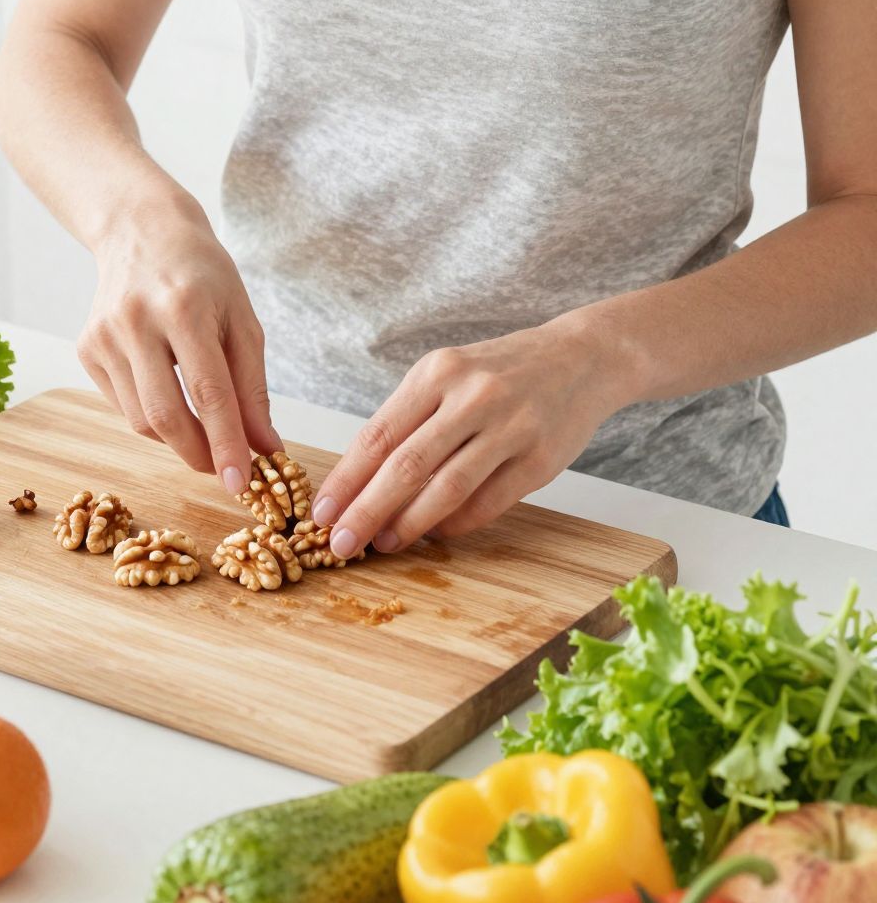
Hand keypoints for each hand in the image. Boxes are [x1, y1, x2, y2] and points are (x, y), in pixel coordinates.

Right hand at [77, 181, 281, 493]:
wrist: (141, 230)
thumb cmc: (203, 274)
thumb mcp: (242, 319)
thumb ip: (252, 387)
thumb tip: (264, 448)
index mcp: (184, 308)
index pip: (208, 392)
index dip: (226, 444)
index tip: (242, 484)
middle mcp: (137, 321)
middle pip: (166, 416)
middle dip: (199, 455)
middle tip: (226, 471)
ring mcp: (104, 336)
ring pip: (141, 419)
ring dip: (177, 438)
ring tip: (203, 426)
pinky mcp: (87, 348)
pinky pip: (123, 406)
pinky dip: (152, 415)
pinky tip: (168, 390)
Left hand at [308, 315, 621, 557]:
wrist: (580, 359)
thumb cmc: (500, 373)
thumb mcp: (448, 375)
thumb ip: (408, 421)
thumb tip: (360, 485)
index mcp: (438, 372)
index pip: (378, 435)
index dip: (346, 480)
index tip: (321, 514)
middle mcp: (472, 396)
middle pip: (406, 466)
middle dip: (366, 511)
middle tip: (340, 543)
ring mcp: (510, 427)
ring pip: (446, 489)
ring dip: (409, 524)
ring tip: (383, 543)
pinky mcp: (539, 459)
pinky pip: (487, 503)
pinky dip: (455, 524)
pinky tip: (434, 534)